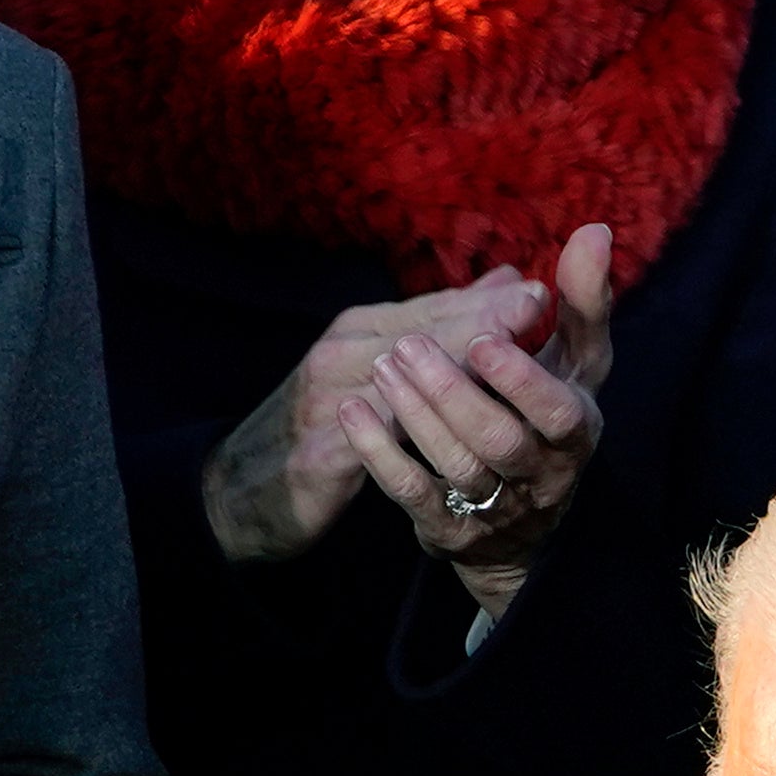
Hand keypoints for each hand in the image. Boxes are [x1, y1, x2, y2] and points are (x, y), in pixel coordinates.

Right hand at [202, 276, 559, 567]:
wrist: (236, 493)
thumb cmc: (319, 427)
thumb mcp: (380, 369)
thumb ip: (440, 328)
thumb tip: (506, 282)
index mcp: (361, 334)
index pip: (430, 311)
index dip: (484, 303)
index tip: (538, 290)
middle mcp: (341, 357)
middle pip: (419, 336)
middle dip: (477, 321)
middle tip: (533, 306)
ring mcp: (325, 404)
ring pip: (396, 378)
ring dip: (447, 366)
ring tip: (498, 360)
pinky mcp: (317, 456)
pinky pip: (366, 439)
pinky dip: (401, 430)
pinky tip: (440, 432)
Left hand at [342, 223, 615, 624]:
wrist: (519, 522)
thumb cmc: (545, 416)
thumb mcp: (574, 363)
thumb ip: (584, 300)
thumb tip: (595, 231)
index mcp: (577, 430)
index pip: (560, 412)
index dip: (523, 380)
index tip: (485, 339)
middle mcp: (544, 475)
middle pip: (500, 440)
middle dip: (453, 392)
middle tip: (410, 347)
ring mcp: (496, 508)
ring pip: (457, 466)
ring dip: (416, 414)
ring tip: (384, 367)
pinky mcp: (451, 530)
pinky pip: (413, 495)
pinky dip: (382, 454)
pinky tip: (354, 413)